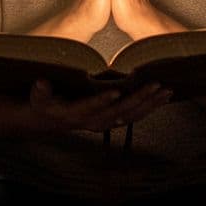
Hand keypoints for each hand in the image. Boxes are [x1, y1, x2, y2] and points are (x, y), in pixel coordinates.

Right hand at [29, 78, 173, 133]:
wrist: (50, 120)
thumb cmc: (45, 104)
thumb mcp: (38, 98)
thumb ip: (40, 91)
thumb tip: (40, 83)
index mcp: (76, 115)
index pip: (91, 108)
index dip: (103, 101)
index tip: (116, 91)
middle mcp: (94, 122)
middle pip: (119, 111)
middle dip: (139, 98)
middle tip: (156, 85)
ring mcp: (106, 122)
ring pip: (132, 115)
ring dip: (151, 104)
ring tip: (167, 91)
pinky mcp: (113, 120)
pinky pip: (135, 116)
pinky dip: (150, 107)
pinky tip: (164, 97)